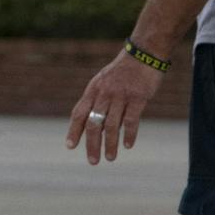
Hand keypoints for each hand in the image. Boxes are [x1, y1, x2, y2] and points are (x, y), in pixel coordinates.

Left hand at [65, 50, 164, 164]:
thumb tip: (92, 127)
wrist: (144, 53)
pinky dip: (129, 135)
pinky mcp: (138, 97)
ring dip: (110, 144)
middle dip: (92, 144)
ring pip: (112, 125)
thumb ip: (97, 101)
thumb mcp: (104, 82)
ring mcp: (121, 95)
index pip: (79, 112)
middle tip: (93, 161)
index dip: (74, 130)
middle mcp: (104, 93)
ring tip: (110, 158)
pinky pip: (131, 120)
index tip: (70, 146)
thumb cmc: (123, 72)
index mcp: (94, 89)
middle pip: (94, 123)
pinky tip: (128, 145)